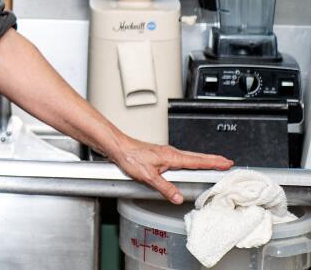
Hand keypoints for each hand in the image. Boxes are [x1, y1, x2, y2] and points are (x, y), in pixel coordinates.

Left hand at [109, 135, 233, 203]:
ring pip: (189, 157)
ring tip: (213, 164)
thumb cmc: (130, 157)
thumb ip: (165, 187)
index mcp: (172, 157)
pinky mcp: (160, 155)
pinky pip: (181, 158)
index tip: (227, 163)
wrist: (118, 147)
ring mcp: (165, 153)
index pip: (197, 160)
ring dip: (202, 160)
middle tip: (226, 162)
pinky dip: (191, 161)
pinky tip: (189, 165)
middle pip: (196, 157)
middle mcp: (171, 153)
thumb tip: (178, 197)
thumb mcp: (148, 176)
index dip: (213, 162)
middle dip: (213, 159)